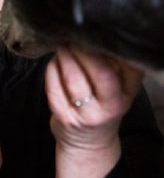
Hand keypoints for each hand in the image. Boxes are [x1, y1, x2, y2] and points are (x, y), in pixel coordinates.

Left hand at [45, 47, 142, 177]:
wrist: (89, 143)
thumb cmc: (102, 106)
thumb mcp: (119, 89)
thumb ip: (115, 66)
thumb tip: (97, 35)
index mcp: (126, 93)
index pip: (126, 66)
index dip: (108, 48)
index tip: (94, 34)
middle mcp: (111, 106)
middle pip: (99, 71)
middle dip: (83, 49)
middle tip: (73, 36)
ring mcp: (87, 115)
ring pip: (74, 79)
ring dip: (65, 57)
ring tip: (62, 46)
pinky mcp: (65, 119)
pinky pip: (54, 89)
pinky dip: (52, 71)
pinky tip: (54, 62)